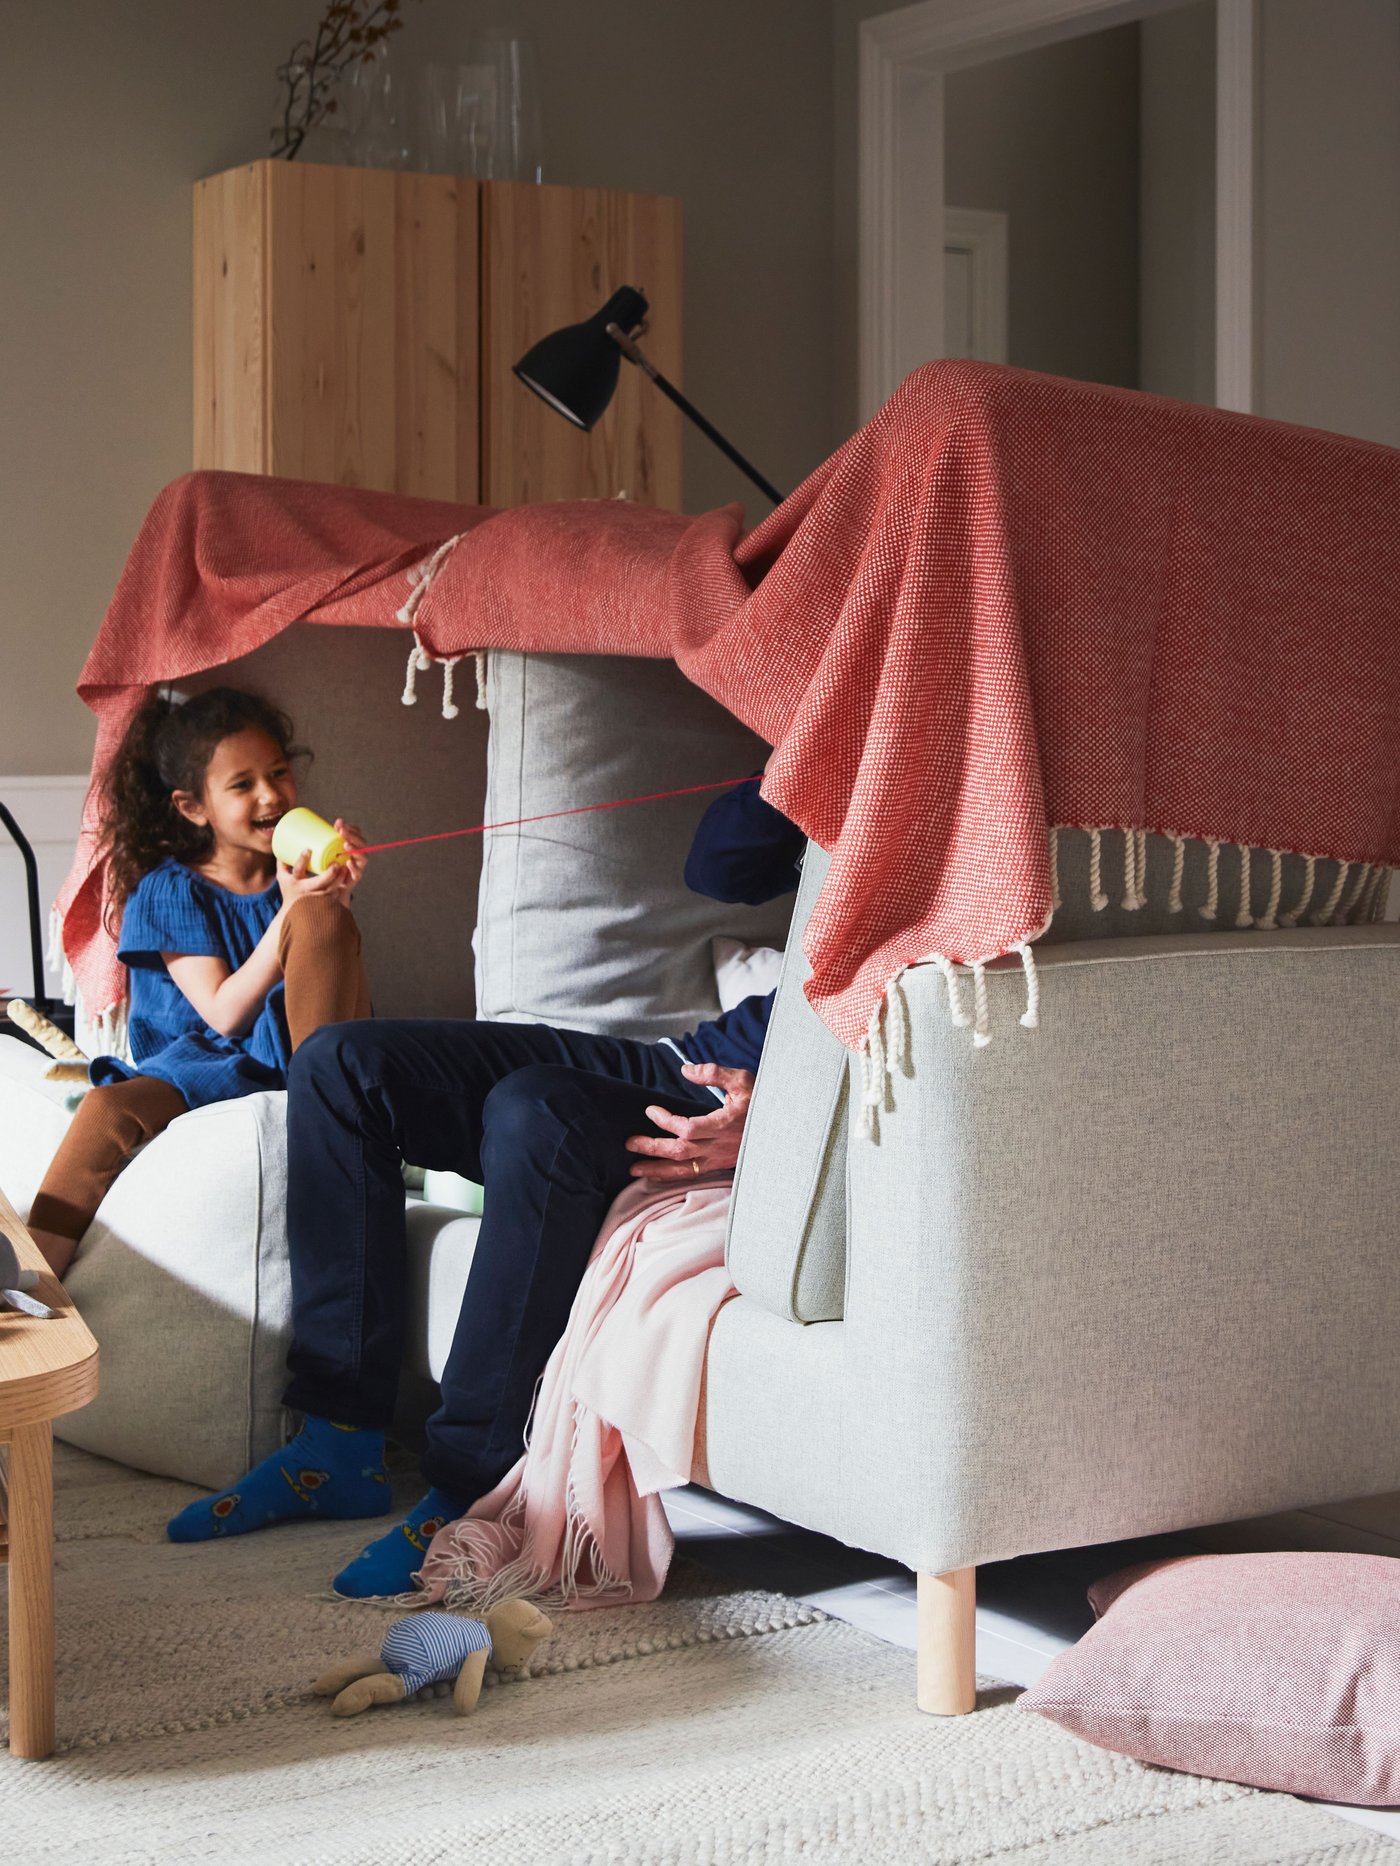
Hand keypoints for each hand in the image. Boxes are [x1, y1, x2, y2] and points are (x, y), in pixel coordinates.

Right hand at [276, 848, 352, 906]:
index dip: (302, 860)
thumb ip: (283, 860)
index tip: (308, 849)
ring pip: (329, 890)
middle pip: (318, 882)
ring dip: (339, 879)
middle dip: (329, 873)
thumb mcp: (282, 876)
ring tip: (345, 868)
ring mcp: (314, 898)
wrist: (293, 912)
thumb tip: (283, 841)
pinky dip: (340, 887)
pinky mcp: (322, 903)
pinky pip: (334, 896)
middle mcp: (304, 890)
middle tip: (336, 862)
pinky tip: (346, 879)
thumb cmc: (289, 889)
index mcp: (293, 881)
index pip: (297, 870)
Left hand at [335, 819, 368, 890]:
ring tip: (346, 845)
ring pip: (363, 857)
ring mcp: (359, 866)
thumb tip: (339, 820)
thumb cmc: (331, 864)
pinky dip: (354, 867)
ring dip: (355, 850)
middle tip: (342, 832)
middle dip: (353, 836)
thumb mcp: (330, 850)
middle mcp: (359, 855)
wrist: (332, 886)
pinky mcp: (355, 878)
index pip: (358, 834)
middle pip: (362, 844)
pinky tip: (349, 863)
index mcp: (354, 846)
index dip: (352, 829)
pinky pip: (358, 873)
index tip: (341, 825)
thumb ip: (334, 836)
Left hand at [624, 1063, 755, 1182]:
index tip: (651, 1111)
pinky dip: (672, 1176)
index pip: (688, 1128)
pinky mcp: (719, 1165)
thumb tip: (686, 1069)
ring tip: (635, 1169)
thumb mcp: (743, 1081)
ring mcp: (720, 1158)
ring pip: (684, 1169)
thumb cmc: (763, 1103)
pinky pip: (693, 1175)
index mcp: (725, 1124)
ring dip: (658, 1170)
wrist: (784, 1129)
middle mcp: (720, 1145)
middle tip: (630, 1143)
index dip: (666, 1121)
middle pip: (680, 1152)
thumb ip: (714, 1073)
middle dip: (653, 1148)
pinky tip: (658, 1176)